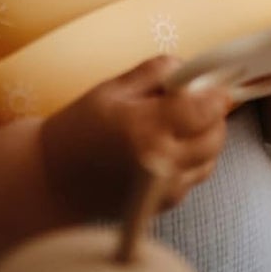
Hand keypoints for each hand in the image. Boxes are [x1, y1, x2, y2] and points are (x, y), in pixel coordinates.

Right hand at [39, 56, 234, 221]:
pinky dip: (193, 158)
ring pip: (212, 156)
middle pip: (216, 135)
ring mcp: (166, 188)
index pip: (207, 108)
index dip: (215, 92)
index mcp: (147, 127)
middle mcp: (162, 162)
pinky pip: (197, 175)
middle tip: (191, 101)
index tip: (209, 84)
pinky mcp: (165, 203)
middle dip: (212, 114)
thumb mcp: (112, 88)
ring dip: (204, 137)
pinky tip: (167, 148)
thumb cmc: (80, 129)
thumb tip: (192, 69)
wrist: (54, 180)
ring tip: (176, 126)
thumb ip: (157, 72)